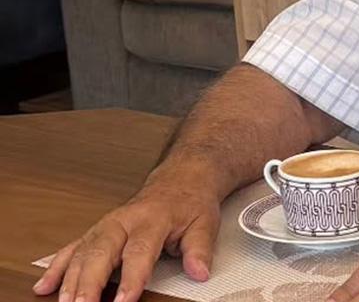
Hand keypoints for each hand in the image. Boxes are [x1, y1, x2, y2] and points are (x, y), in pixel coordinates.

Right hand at [34, 177, 220, 301]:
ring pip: (82, 252)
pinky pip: (71, 248)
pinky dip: (56, 267)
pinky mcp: (97, 231)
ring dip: (69, 280)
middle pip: (101, 253)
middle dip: (89, 283)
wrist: (181, 178)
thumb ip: (199, 249)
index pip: (139, 251)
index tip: (123, 301)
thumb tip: (199, 271)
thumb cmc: (190, 202)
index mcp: (152, 218)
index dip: (131, 278)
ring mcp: (106, 226)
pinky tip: (44, 286)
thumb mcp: (205, 222)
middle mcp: (124, 221)